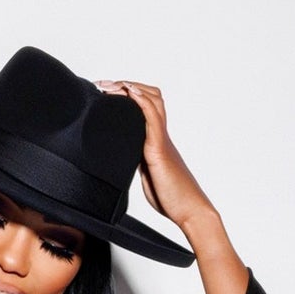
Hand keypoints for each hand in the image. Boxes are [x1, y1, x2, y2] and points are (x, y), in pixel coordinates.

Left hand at [94, 79, 217, 233]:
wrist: (189, 210)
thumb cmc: (171, 196)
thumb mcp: (147, 174)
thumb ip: (137, 161)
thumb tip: (123, 157)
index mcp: (156, 140)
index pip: (145, 107)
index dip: (128, 94)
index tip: (106, 90)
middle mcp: (160, 135)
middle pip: (150, 96)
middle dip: (126, 85)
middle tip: (104, 84)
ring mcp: (160, 140)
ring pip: (151, 101)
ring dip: (130, 88)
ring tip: (112, 83)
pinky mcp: (158, 150)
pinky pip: (152, 119)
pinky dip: (141, 102)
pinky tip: (130, 92)